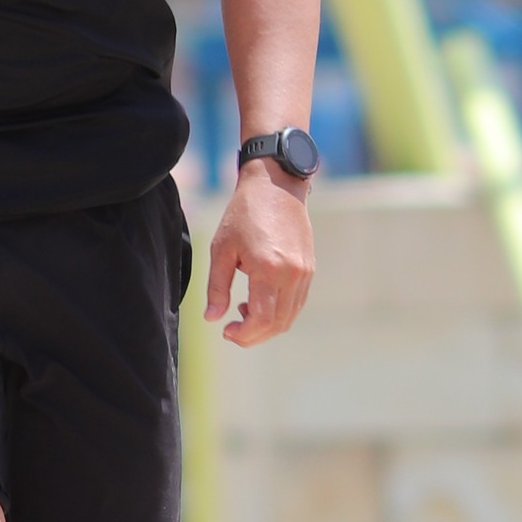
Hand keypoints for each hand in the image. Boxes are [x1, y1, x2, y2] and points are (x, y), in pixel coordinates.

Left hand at [205, 158, 314, 347]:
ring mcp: (304, 273)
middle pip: (278, 324)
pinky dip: (279, 312)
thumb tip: (213, 319)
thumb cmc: (243, 214)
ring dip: (267, 325)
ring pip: (289, 317)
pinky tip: (259, 300)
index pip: (262, 319)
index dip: (244, 334)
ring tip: (243, 311)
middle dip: (254, 335)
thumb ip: (217, 287)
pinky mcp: (309, 269)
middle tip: (232, 329)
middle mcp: (292, 274)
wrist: (276, 186)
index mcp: (269, 269)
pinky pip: (296, 303)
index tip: (226, 331)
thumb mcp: (221, 249)